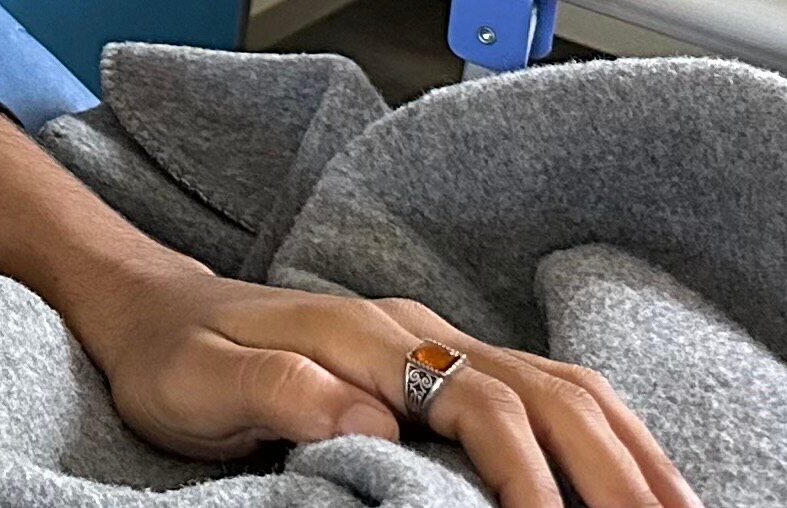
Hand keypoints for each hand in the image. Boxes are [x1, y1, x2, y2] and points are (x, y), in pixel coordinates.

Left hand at [68, 263, 694, 507]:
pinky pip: (547, 391)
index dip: (529, 475)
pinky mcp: (441, 362)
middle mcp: (421, 331)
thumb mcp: (200, 382)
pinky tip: (636, 477)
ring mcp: (437, 341)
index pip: (483, 404)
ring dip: (631, 451)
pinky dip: (605, 435)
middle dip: (616, 470)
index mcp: (369, 338)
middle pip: (551, 391)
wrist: (150, 309)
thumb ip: (281, 391)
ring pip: (566, 387)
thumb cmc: (171, 356)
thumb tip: (375, 421)